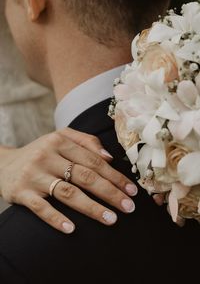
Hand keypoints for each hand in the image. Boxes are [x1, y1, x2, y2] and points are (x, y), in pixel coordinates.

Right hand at [0, 128, 136, 233]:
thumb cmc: (40, 152)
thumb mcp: (60, 138)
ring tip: (111, 219)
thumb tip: (109, 157)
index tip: (131, 190)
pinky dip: (56, 218)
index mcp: (59, 141)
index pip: (93, 160)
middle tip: (128, 207)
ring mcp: (34, 174)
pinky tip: (71, 229)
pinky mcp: (21, 192)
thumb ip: (86, 141)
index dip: (114, 176)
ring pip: (67, 192)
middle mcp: (47, 156)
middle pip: (85, 176)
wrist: (4, 164)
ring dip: (91, 207)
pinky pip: (41, 207)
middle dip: (110, 192)